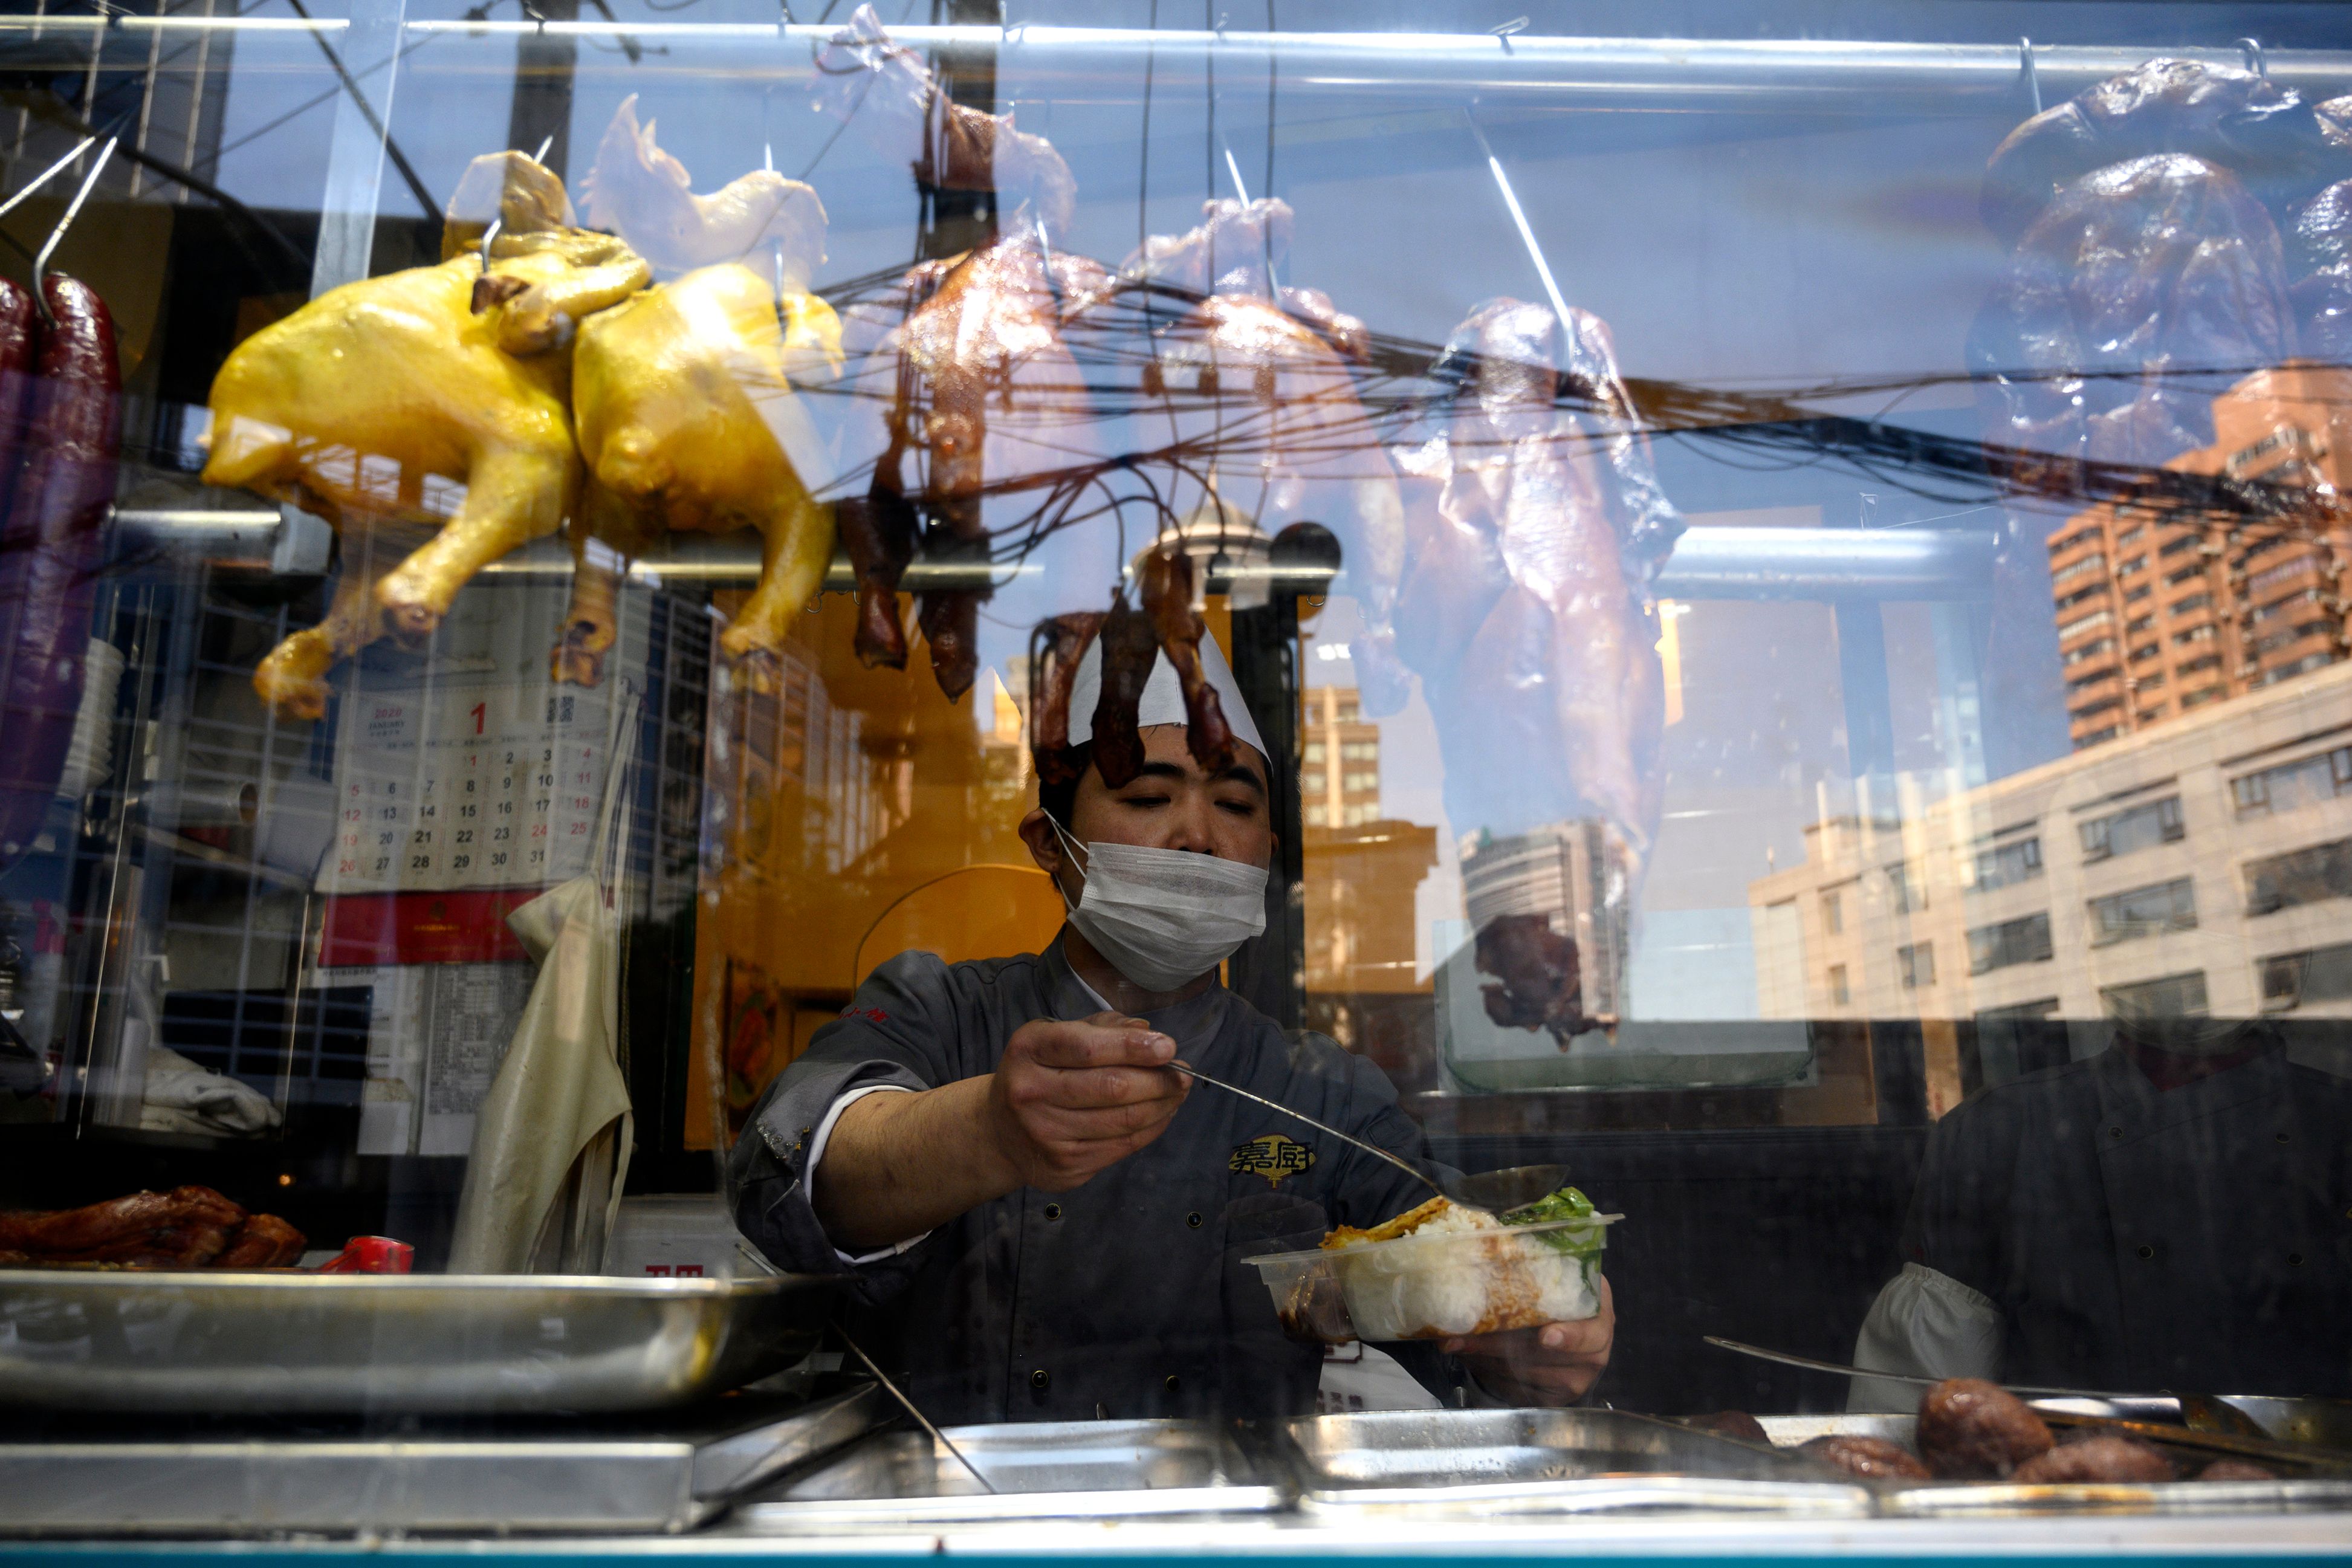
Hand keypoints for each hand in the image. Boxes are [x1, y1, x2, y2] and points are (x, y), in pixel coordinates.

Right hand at [983, 1012, 1191, 1191]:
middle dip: (1159, 1080)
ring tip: (1179, 1092)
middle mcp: (1031, 1092)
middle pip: (1112, 1088)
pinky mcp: (1064, 1166)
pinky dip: (1151, 1129)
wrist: (999, 1132)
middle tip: (1184, 1073)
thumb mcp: (1057, 1037)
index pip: (1087, 1048)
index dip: (1132, 1047)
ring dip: (1162, 1106)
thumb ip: (1102, 1029)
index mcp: (1029, 1050)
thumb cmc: (1039, 1073)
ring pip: (1123, 1121)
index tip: (1168, 1047)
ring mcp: (1046, 1134)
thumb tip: (1148, 1033)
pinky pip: (1122, 1147)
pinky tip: (1161, 1115)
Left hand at [1442, 1276, 1613, 1405]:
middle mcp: (1595, 1353)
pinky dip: (1488, 1372)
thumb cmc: (1558, 1296)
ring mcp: (1576, 1380)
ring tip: (1458, 1341)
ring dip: (1484, 1358)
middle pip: (1543, 1356)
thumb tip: (1490, 1252)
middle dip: (1495, 1344)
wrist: (1570, 1328)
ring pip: (1522, 1374)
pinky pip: (1516, 1390)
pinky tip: (1472, 1356)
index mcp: (1600, 1315)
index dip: (1569, 1336)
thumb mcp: (1557, 1277)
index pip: (1590, 1333)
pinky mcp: (1554, 1399)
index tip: (1546, 1336)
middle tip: (1460, 1336)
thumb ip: (1536, 1271)